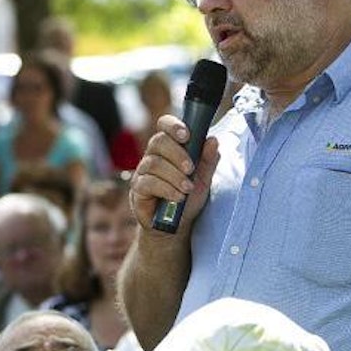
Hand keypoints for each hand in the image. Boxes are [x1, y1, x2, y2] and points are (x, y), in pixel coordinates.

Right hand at [129, 114, 219, 232]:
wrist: (176, 225)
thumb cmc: (188, 197)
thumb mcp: (204, 179)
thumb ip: (208, 160)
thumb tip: (213, 140)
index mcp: (169, 148)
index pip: (164, 126)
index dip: (173, 125)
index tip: (186, 135)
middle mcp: (153, 156)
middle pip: (158, 141)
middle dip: (177, 154)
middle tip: (191, 169)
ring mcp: (143, 172)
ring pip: (154, 163)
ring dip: (174, 175)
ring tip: (187, 188)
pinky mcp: (137, 189)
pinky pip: (147, 183)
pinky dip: (166, 189)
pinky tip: (177, 197)